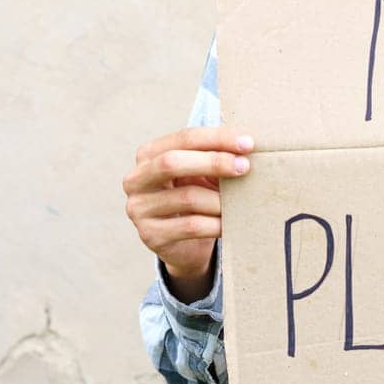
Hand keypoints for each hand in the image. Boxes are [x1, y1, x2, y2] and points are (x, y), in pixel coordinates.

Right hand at [124, 126, 253, 303]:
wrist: (185, 245)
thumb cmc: (195, 199)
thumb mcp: (201, 173)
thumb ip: (214, 156)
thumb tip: (244, 146)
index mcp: (148, 155)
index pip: (183, 138)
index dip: (216, 138)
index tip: (247, 143)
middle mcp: (136, 180)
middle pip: (172, 163)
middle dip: (213, 162)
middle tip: (244, 167)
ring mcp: (139, 209)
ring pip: (187, 197)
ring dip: (220, 199)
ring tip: (240, 201)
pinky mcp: (151, 235)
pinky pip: (191, 226)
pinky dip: (216, 223)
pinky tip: (230, 223)